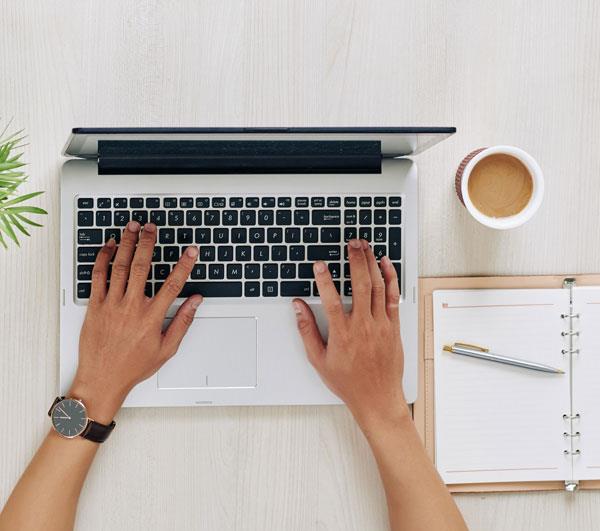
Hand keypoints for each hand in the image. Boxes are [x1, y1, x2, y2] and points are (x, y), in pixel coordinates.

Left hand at [69, 221, 202, 422]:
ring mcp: (111, 305)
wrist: (102, 379)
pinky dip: (103, 259)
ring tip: (131, 228)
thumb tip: (196, 302)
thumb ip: (183, 322)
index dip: (184, 265)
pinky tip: (109, 246)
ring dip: (126, 244)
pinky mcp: (95, 306)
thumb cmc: (133, 366)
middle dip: (148, 243)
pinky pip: (98, 277)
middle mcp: (131, 307)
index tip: (191, 251)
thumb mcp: (166, 348)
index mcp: (152, 318)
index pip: (173, 284)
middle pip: (142, 266)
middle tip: (152, 227)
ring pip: (120, 267)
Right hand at [293, 239, 408, 431]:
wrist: (377, 398)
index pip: (331, 298)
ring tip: (365, 247)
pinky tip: (385, 265)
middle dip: (355, 259)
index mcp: (342, 333)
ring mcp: (380, 324)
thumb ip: (307, 331)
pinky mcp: (393, 326)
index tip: (320, 265)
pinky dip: (390, 278)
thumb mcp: (319, 360)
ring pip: (378, 286)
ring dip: (371, 263)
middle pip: (360, 283)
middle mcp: (363, 325)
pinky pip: (393, 297)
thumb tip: (298, 308)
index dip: (324, 279)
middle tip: (351, 244)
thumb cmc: (348, 382)